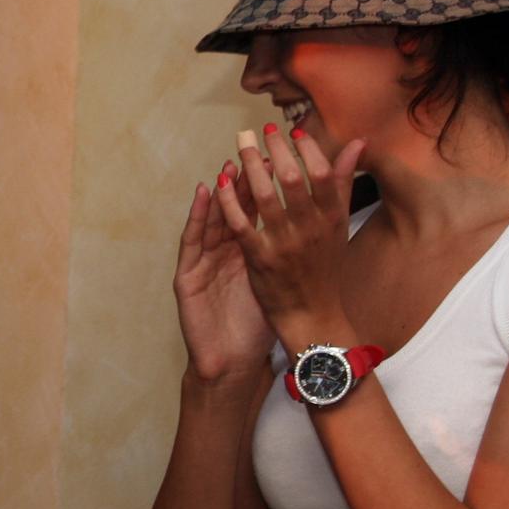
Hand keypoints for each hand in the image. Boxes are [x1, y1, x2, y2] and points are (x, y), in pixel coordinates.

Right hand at [173, 162, 273, 381]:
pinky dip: (197, 215)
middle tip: (254, 147)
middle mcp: (221, 252)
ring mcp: (202, 262)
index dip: (266, 183)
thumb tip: (321, 229)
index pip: (254, 212)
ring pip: (211, 218)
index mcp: (244, 251)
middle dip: (243, 177)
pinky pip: (192, 241)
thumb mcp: (279, 282)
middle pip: (233, 209)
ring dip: (221, 190)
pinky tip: (204, 193)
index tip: (282, 156)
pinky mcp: (187, 276)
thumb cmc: (254, 323)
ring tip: (229, 162)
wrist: (229, 361)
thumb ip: (293, 252)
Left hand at [217, 125, 364, 337]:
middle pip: (293, 179)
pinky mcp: (260, 258)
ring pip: (265, 196)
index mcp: (332, 218)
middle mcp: (310, 228)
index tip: (292, 131)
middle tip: (260, 129)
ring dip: (250, 166)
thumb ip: (344, 182)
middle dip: (275, 150)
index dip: (307, 149)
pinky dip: (230, 199)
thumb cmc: (325, 266)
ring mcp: (284, 244)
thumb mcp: (340, 225)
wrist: (313, 315)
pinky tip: (221, 181)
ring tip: (240, 145)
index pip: (322, 173)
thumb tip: (358, 142)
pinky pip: (241, 223)